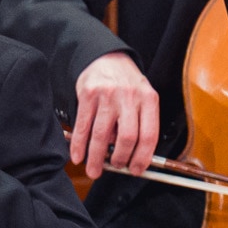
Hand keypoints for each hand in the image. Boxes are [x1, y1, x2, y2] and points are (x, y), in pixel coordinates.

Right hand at [69, 50, 161, 175]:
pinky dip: (79, 145)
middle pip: (127, 138)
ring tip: (94, 170)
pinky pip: (83, 126)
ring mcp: (108, 96)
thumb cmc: (127, 83)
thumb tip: (130, 156)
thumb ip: (139, 122)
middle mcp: (129, 97)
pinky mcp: (88, 95)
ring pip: (101, 135)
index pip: (149, 135)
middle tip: (115, 168)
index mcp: (149, 99)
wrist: (106, 56)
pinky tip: (78, 156)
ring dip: (96, 158)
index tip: (137, 170)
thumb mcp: (142, 97)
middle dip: (120, 159)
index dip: (143, 158)